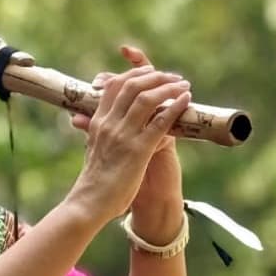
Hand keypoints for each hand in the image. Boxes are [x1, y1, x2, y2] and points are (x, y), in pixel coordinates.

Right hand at [68, 45, 190, 228]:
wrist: (89, 202)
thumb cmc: (93, 181)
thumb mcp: (92, 149)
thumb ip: (96, 132)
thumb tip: (96, 124)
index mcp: (98, 122)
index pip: (114, 86)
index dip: (133, 73)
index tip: (150, 72)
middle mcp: (109, 124)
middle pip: (131, 85)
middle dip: (155, 76)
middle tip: (172, 76)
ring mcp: (123, 136)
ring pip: (147, 99)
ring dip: (168, 87)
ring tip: (183, 84)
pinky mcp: (138, 150)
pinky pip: (160, 122)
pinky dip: (175, 107)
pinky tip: (185, 100)